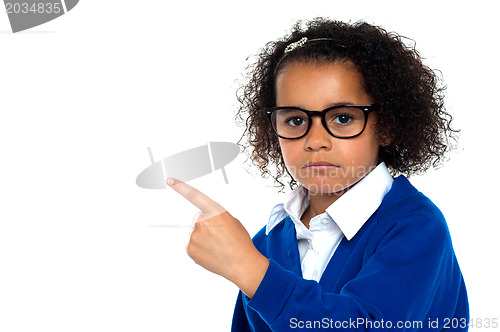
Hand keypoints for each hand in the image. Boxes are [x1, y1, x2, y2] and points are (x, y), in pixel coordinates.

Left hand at [166, 178, 268, 297]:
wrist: (243, 264)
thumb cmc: (240, 243)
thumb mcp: (232, 222)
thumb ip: (216, 216)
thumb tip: (203, 221)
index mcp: (215, 211)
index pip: (194, 195)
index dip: (180, 187)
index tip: (169, 180)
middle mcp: (202, 221)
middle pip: (198, 219)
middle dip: (206, 226)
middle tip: (220, 237)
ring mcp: (194, 236)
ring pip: (195, 233)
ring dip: (203, 239)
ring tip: (218, 247)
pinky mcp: (190, 249)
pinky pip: (191, 245)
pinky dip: (199, 249)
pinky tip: (211, 253)